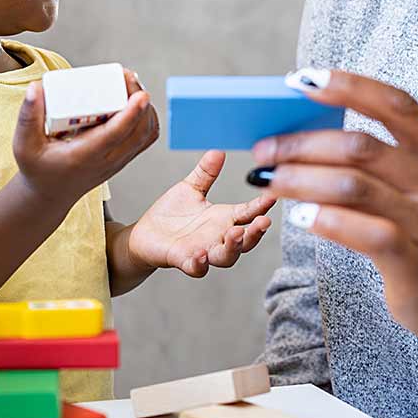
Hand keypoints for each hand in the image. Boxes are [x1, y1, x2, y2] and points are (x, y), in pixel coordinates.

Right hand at [13, 69, 158, 208]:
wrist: (50, 194)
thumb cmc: (38, 168)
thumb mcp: (24, 144)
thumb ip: (28, 116)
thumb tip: (37, 87)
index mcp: (85, 156)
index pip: (115, 135)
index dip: (131, 113)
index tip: (140, 94)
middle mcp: (107, 160)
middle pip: (138, 131)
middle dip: (139, 100)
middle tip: (126, 75)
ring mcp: (119, 161)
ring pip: (146, 134)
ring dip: (145, 107)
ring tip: (130, 84)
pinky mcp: (124, 158)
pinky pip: (146, 137)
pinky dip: (148, 117)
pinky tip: (136, 100)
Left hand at [128, 150, 274, 277]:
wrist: (146, 234)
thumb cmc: (172, 213)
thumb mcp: (191, 188)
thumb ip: (206, 173)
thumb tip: (218, 151)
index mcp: (223, 218)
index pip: (248, 213)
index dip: (261, 206)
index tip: (272, 196)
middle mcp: (218, 237)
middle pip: (245, 240)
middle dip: (256, 233)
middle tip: (263, 222)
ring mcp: (203, 250)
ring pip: (226, 256)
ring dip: (233, 247)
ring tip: (236, 234)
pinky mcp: (183, 260)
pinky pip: (195, 267)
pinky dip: (200, 264)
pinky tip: (201, 255)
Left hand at [252, 70, 417, 398]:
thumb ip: (379, 158)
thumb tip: (302, 128)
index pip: (396, 104)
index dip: (348, 86)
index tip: (301, 79)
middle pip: (361, 147)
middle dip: (303, 144)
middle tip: (264, 149)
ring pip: (353, 186)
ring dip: (299, 178)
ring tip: (266, 178)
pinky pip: (364, 231)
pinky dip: (326, 219)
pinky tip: (299, 215)